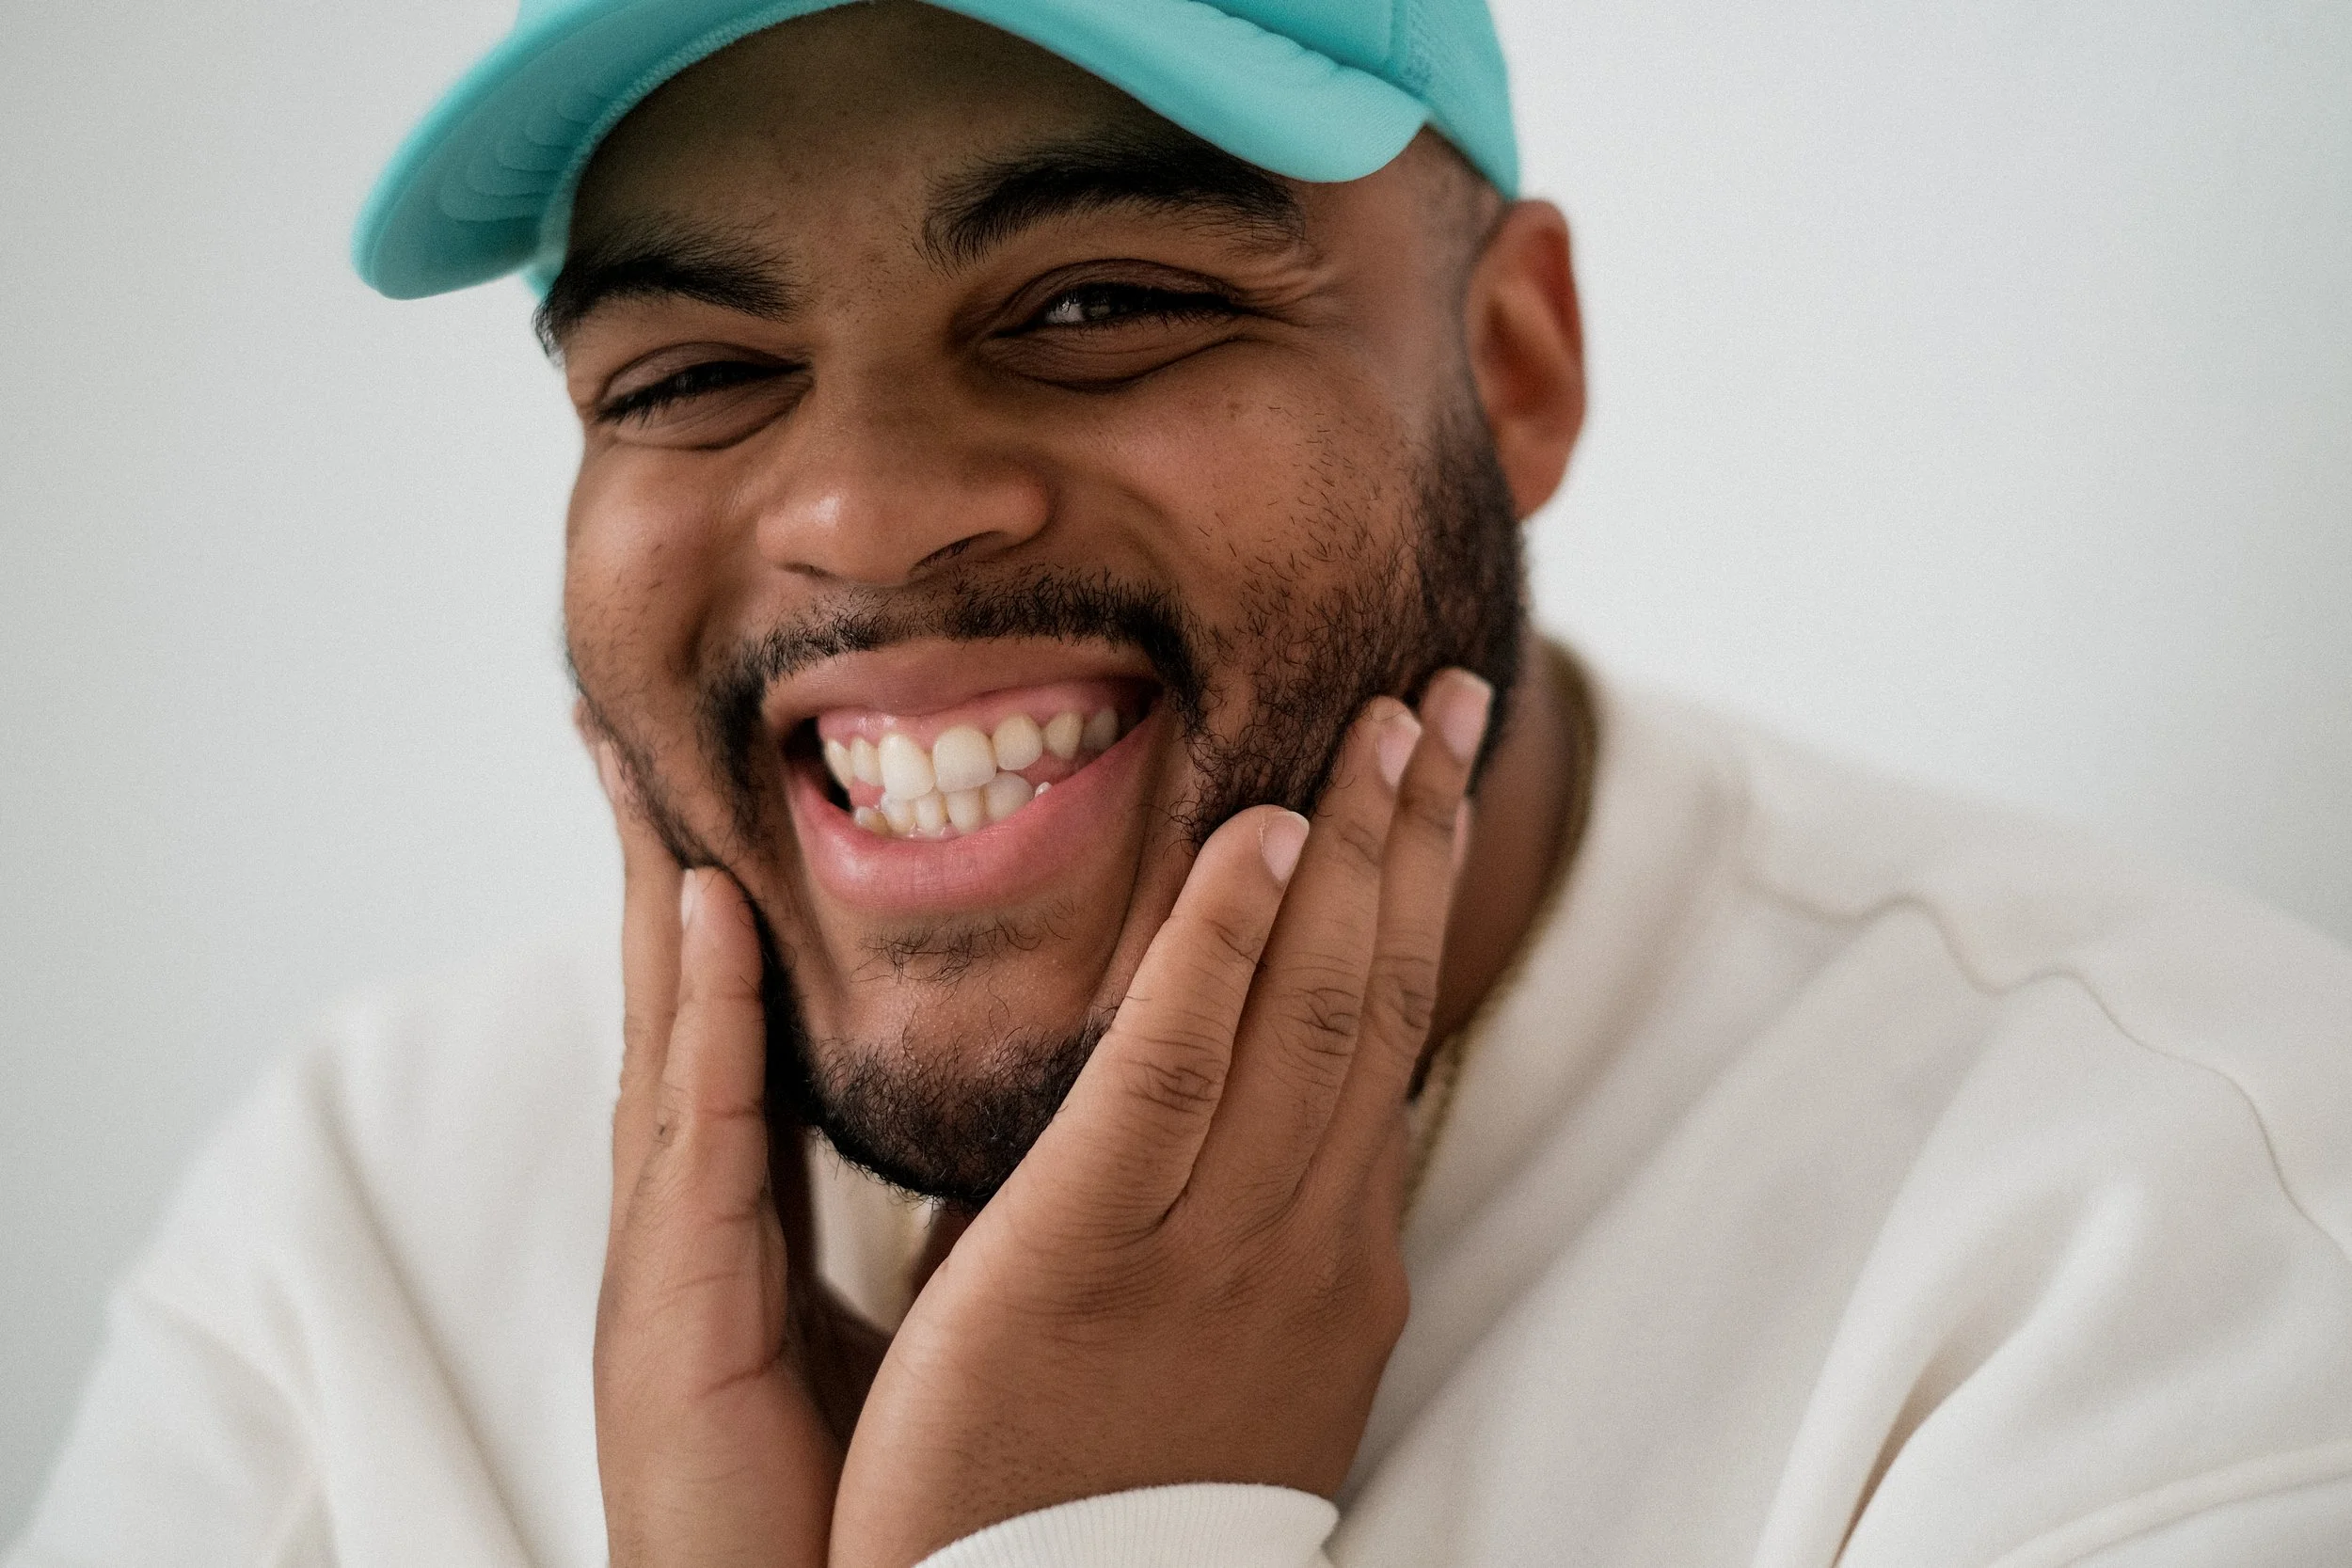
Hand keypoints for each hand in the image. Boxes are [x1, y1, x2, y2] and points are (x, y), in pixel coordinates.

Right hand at [590, 743, 882, 1567]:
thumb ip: (931, 1213)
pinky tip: (699, 908)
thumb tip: (1026, 1125)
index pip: (744, 1014)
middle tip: (624, 715)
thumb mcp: (908, 1321)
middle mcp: (702, 1211)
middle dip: (658, 854)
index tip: (722, 782)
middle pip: (687, 996)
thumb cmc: (867, 1495)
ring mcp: (674, 1253)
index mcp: (753, 1212)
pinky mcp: (673, 1308)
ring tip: (635, 756)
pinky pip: (696, 1135)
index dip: (728, 897)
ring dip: (653, 885)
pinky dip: (700, 1014)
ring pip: (674, 1030)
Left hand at [830, 669, 1492, 1567]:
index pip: (1384, 1040)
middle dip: (1419, 838)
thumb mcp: (1209, 1351)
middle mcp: (1302, 1242)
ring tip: (1383, 718)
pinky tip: (1252, 838)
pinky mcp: (1084, 1257)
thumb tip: (1207, 1102)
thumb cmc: (1099, 1504)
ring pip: (1306, 1013)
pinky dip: (1219, 947)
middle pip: (1374, 998)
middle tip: (1449, 695)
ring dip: (1353, 850)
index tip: (1435, 784)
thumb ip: (1219, 1219)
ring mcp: (1209, 1251)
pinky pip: (1169, 1074)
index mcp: (1328, 1259)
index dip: (1418, 900)